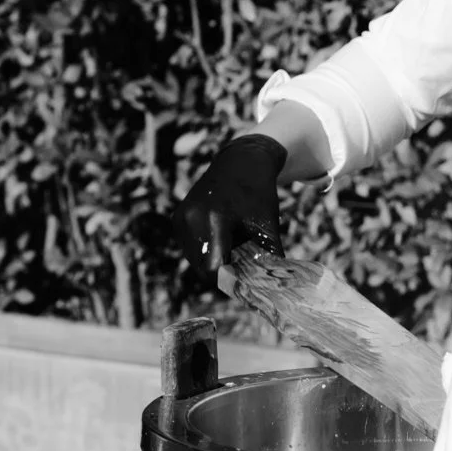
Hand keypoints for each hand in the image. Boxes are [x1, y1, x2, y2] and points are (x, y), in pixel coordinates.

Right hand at [173, 133, 287, 275]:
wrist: (240, 162)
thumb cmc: (258, 194)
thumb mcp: (268, 225)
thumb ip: (269, 258)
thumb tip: (274, 288)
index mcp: (215, 219)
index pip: (212, 268)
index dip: (228, 279)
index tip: (244, 282)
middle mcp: (192, 218)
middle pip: (202, 267)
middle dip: (222, 272)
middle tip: (242, 267)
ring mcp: (181, 218)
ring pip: (194, 259)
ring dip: (212, 261)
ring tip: (233, 246)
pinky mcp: (177, 218)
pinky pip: (190, 248)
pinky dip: (205, 250)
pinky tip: (222, 237)